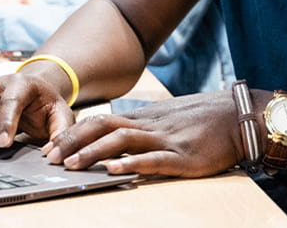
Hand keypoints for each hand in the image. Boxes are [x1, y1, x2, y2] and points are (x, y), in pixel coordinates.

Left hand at [43, 91, 243, 177]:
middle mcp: (149, 125)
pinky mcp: (182, 156)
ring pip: (122, 140)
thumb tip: (118, 135)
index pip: (101, 120)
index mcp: (144, 117)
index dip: (74, 132)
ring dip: (94, 153)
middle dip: (73, 141)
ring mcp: (165, 140)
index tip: (51, 146)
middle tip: (49, 157)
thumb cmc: (203, 119)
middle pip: (103, 126)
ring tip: (71, 166)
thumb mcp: (168, 118)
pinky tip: (114, 171)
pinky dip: (131, 164)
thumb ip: (144, 126)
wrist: (237, 116)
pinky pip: (153, 159)